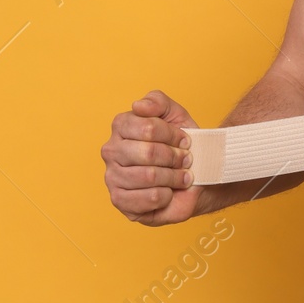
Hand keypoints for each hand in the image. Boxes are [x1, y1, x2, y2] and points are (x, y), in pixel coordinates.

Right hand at [102, 90, 202, 225]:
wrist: (192, 176)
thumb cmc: (181, 145)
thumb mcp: (176, 115)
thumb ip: (158, 101)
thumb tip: (138, 105)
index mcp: (121, 125)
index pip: (149, 127)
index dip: (173, 135)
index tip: (185, 141)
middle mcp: (111, 150)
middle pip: (148, 152)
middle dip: (175, 158)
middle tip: (185, 161)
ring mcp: (112, 177)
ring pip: (149, 176)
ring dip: (174, 177)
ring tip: (182, 177)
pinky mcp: (119, 200)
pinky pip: (149, 198)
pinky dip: (167, 195)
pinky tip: (168, 192)